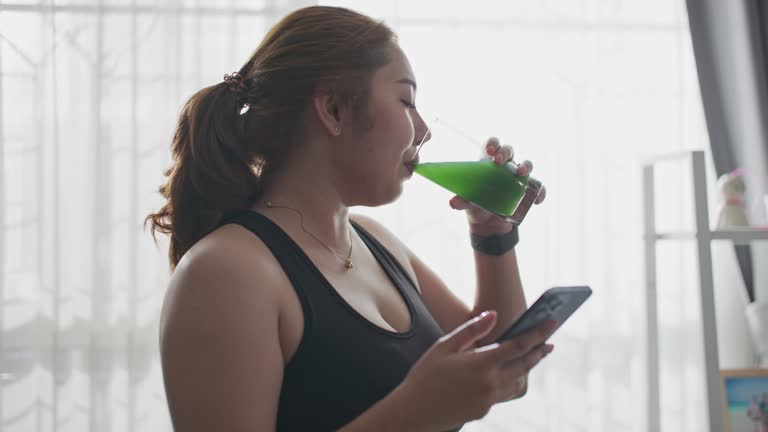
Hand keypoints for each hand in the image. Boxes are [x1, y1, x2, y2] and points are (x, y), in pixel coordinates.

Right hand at [395, 311, 554, 430]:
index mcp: (481, 364)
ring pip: (517, 381)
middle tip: (549, 342)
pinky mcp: (484, 410)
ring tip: (532, 356)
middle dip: (539, 351)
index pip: (518, 346)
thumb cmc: (426, 375)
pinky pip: (504, 392)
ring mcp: (489, 399)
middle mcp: (490, 383)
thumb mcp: (445, 346)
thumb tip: (494, 315)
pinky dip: (510, 380)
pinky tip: (508, 374)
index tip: (552, 323)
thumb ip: (472, 330)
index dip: (538, 333)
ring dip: (527, 368)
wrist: (415, 411)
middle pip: (524, 364)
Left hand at [449, 138, 546, 234]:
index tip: (490, 151)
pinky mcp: (527, 191)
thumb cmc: (477, 205)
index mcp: (488, 164)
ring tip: (521, 172)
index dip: (493, 144)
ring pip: (526, 164)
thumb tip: (453, 202)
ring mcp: (517, 178)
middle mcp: (505, 167)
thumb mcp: (469, 204)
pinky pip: (538, 188)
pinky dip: (540, 192)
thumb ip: (462, 201)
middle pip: (509, 151)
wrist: (489, 223)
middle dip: (506, 152)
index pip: (492, 146)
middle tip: (500, 161)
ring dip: (526, 165)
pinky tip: (537, 199)